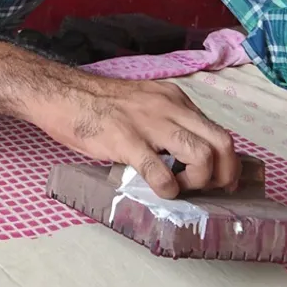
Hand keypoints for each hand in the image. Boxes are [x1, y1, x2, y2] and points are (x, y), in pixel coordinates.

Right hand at [28, 74, 240, 197]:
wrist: (60, 94)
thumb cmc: (97, 104)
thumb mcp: (143, 104)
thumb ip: (166, 123)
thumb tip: (184, 156)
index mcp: (174, 99)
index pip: (217, 129)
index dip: (226, 160)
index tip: (218, 178)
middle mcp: (170, 107)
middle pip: (222, 142)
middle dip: (225, 173)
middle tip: (212, 190)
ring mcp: (150, 123)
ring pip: (202, 155)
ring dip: (199, 182)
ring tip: (180, 189)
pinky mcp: (127, 140)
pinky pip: (160, 172)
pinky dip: (168, 189)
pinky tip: (159, 191)